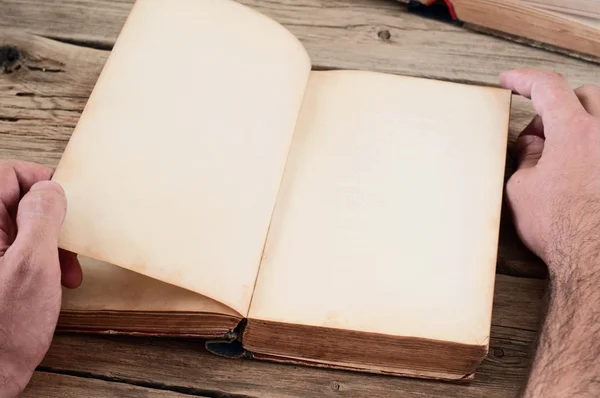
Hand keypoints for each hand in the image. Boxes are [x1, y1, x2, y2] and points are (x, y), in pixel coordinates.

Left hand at [0, 160, 81, 395]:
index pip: (7, 175)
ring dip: (50, 243)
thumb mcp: (34, 266)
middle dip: (51, 221)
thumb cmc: (3, 331)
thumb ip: (42, 217)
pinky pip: (19, 249)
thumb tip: (49, 189)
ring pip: (21, 226)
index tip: (65, 201)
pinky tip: (55, 280)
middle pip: (16, 201)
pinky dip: (42, 260)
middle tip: (68, 245)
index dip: (40, 182)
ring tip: (65, 271)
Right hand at [501, 69, 599, 280]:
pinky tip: (579, 170)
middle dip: (554, 108)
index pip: (548, 86)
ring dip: (578, 124)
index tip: (509, 80)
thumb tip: (532, 145)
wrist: (593, 261)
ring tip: (558, 154)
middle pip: (583, 95)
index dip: (524, 78)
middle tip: (535, 136)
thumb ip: (526, 158)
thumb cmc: (561, 229)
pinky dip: (590, 147)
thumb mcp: (522, 189)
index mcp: (575, 132)